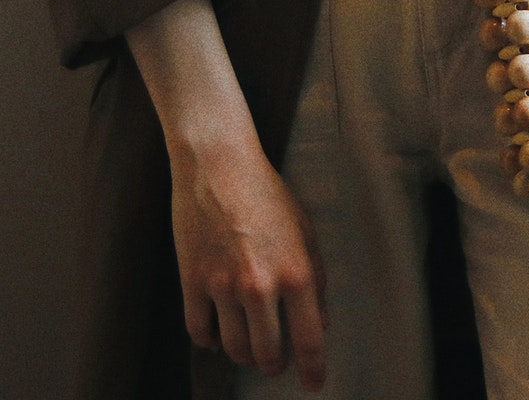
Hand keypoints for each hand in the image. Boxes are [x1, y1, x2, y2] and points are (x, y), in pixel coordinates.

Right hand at [125, 0, 326, 390]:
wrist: (220, 168)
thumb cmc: (270, 196)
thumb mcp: (307, 233)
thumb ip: (316, 279)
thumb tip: (319, 321)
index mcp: (297, 272)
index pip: (310, 338)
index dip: (314, 368)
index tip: (314, 385)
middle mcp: (260, 286)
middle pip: (268, 353)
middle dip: (275, 364)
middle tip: (278, 362)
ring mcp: (222, 287)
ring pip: (234, 348)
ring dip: (245, 354)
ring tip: (252, 347)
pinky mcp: (191, 283)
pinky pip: (200, 333)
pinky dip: (211, 340)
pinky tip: (220, 332)